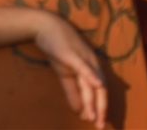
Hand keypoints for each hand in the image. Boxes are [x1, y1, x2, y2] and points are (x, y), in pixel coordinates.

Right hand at [33, 12, 106, 128]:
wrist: (44, 26)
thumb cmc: (56, 47)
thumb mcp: (64, 73)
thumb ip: (72, 92)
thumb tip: (77, 110)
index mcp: (92, 68)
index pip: (100, 92)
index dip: (101, 108)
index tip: (99, 123)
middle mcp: (92, 63)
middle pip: (100, 90)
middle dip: (101, 109)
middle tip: (99, 126)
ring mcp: (83, 58)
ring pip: (91, 83)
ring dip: (93, 101)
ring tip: (92, 118)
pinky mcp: (72, 54)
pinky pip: (84, 67)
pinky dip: (91, 76)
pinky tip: (97, 85)